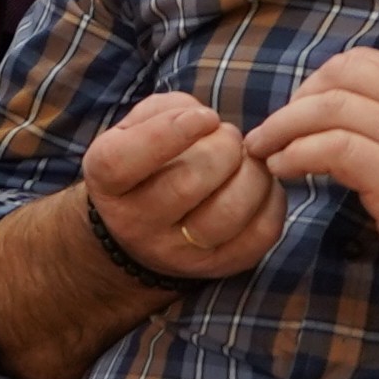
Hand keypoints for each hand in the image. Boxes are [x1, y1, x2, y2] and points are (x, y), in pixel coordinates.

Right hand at [76, 91, 279, 282]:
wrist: (143, 229)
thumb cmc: (146, 163)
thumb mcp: (135, 129)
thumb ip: (166, 111)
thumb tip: (207, 121)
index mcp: (106, 183)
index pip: (124, 161)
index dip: (169, 132)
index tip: (205, 116)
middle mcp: (136, 224)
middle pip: (187, 183)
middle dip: (223, 147)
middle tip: (228, 136)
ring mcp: (178, 252)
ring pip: (228, 212)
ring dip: (253, 173)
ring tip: (247, 159)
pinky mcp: (220, 266)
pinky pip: (261, 233)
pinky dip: (272, 199)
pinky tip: (260, 184)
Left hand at [253, 48, 378, 322]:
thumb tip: (337, 111)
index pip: (362, 61)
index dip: (318, 82)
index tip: (298, 111)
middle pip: (339, 76)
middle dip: (295, 101)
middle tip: (275, 132)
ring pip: (328, 108)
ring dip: (284, 129)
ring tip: (268, 152)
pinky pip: (331, 149)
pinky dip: (296, 156)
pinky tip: (286, 172)